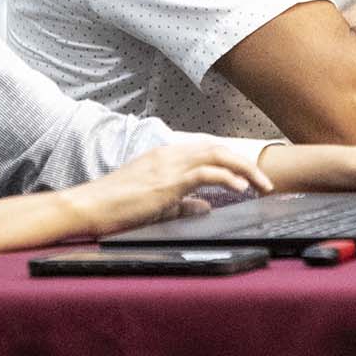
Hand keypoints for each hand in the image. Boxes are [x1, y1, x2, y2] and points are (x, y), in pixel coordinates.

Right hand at [65, 142, 273, 237]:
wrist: (89, 206)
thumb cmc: (117, 206)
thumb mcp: (156, 204)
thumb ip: (183, 203)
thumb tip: (206, 206)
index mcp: (166, 156)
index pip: (208, 150)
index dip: (233, 161)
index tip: (251, 176)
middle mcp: (170, 154)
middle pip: (218, 148)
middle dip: (246, 163)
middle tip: (265, 181)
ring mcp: (168, 164)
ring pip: (216, 155)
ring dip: (244, 169)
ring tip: (261, 184)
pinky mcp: (167, 181)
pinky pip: (205, 173)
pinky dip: (227, 177)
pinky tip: (241, 188)